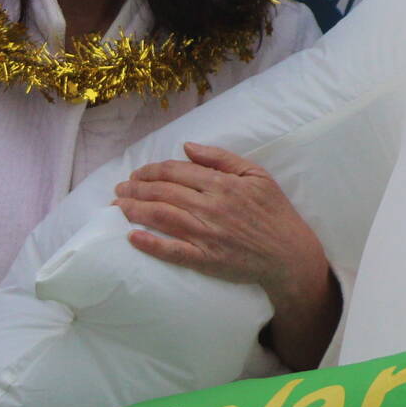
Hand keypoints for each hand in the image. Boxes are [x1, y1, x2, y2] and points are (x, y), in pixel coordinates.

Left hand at [115, 142, 339, 367]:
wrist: (288, 253)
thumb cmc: (274, 211)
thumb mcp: (256, 174)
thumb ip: (222, 158)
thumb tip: (188, 147)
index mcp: (223, 184)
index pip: (176, 171)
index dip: (151, 170)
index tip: (138, 173)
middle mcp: (211, 206)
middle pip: (163, 193)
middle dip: (136, 189)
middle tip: (119, 189)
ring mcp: (206, 234)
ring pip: (162, 217)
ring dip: (135, 210)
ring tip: (117, 207)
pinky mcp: (204, 259)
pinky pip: (172, 251)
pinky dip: (150, 244)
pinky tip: (131, 238)